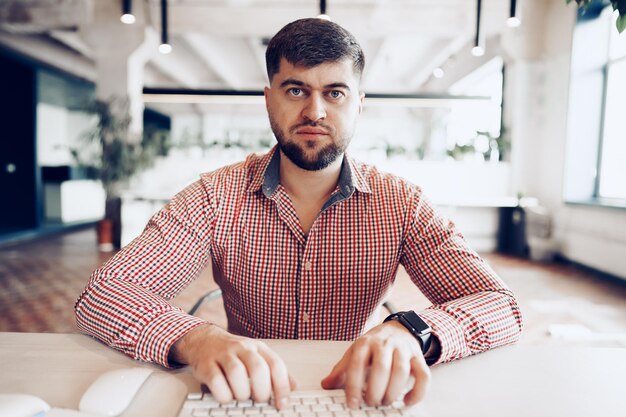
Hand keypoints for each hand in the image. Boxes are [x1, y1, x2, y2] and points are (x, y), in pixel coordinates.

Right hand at [170, 324, 295, 407]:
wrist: (203, 340)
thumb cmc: (233, 353)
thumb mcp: (256, 355)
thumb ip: (273, 370)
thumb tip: (293, 386)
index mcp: (258, 347)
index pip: (276, 365)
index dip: (282, 387)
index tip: (282, 404)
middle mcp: (242, 348)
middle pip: (258, 367)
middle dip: (262, 390)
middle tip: (260, 400)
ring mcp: (223, 354)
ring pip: (237, 373)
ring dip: (242, 392)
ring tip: (242, 397)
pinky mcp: (205, 364)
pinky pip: (216, 381)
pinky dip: (224, 394)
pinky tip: (226, 396)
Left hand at [321, 321, 430, 407]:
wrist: (399, 328)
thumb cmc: (375, 344)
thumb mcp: (355, 352)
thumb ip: (341, 369)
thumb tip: (326, 384)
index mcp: (365, 342)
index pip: (357, 364)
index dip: (353, 386)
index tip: (353, 403)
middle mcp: (385, 344)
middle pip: (381, 368)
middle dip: (375, 391)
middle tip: (371, 403)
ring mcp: (403, 350)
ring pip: (401, 372)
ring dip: (392, 392)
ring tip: (384, 402)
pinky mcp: (419, 357)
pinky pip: (423, 376)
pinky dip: (417, 392)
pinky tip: (407, 401)